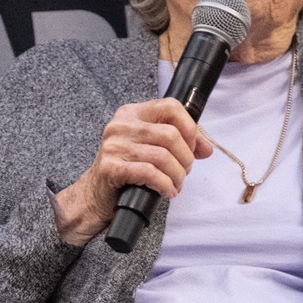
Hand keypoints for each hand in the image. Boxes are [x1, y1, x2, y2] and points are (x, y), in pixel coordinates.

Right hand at [54, 99, 214, 245]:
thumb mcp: (152, 150)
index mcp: (132, 113)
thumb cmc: (126, 171)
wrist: (95, 196)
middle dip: (185, 158)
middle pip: (170, 135)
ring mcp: (113, 146)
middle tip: (184, 172)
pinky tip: (167, 191)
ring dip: (177, 175)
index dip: (189, 127)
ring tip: (176, 184)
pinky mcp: (111, 168)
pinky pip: (150, 173)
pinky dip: (165, 185)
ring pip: (163, 156)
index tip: (192, 146)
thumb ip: (179, 144)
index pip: (170, 106)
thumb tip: (207, 149)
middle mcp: (120, 126)